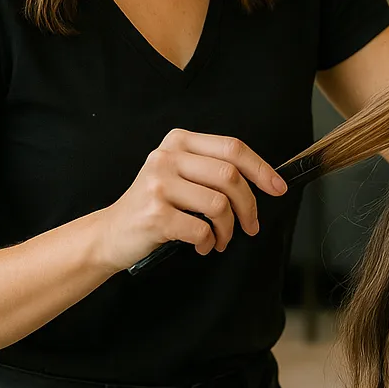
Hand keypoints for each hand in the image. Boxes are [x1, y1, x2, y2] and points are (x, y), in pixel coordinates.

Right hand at [97, 129, 287, 272]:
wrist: (110, 233)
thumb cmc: (154, 206)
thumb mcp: (179, 175)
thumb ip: (211, 170)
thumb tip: (263, 181)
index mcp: (178, 141)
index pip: (232, 147)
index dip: (261, 169)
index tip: (277, 188)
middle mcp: (167, 157)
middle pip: (229, 176)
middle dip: (248, 206)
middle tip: (250, 226)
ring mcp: (158, 185)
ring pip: (219, 205)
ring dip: (228, 229)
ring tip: (220, 239)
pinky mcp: (155, 214)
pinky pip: (201, 229)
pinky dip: (209, 243)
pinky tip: (202, 245)